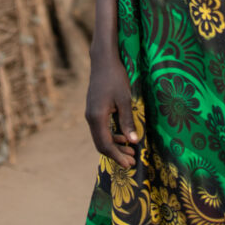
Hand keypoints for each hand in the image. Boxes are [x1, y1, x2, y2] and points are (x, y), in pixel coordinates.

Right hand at [85, 49, 137, 167]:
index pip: (105, 144)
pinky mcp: (94, 110)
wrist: (103, 60)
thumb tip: (133, 142)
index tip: (130, 164)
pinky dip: (111, 136)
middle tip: (132, 162)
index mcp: (97, 117)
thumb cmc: (115, 77)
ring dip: (115, 146)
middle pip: (101, 144)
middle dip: (116, 154)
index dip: (117, 156)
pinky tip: (123, 137)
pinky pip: (100, 129)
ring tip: (130, 151)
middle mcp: (90, 118)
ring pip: (100, 137)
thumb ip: (127, 121)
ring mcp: (91, 114)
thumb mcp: (125, 99)